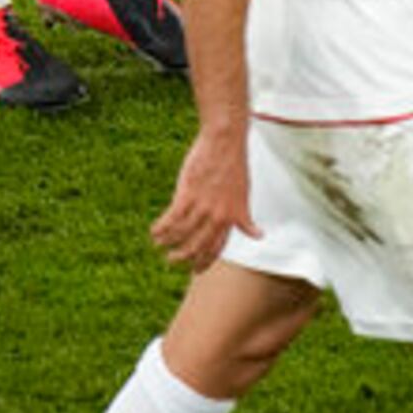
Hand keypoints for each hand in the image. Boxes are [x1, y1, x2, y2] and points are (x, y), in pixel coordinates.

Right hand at [150, 124, 260, 268]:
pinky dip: (160, 228)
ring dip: (167, 242)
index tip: (196, 270)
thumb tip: (259, 236)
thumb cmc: (235, 166)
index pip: (218, 247)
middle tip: (172, 261)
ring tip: (159, 243)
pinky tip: (153, 232)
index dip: (205, 262)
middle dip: (183, 257)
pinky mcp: (188, 194)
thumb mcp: (244, 195)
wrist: (226, 142)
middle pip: (197, 246)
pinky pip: (170, 219)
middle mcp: (218, 215)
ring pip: (181, 234)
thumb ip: (244, 218)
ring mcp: (203, 206)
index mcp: (232, 217)